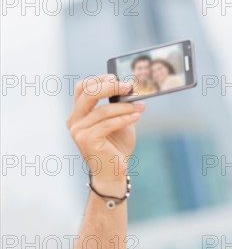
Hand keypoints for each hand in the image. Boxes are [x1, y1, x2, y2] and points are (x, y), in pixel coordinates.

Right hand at [67, 74, 142, 191]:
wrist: (114, 172)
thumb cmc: (116, 147)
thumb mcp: (118, 121)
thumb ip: (118, 106)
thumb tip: (129, 89)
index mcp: (78, 114)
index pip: (82, 89)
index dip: (99, 80)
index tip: (116, 77)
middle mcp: (74, 121)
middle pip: (88, 94)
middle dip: (110, 87)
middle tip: (129, 86)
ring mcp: (78, 131)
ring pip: (103, 111)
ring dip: (125, 107)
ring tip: (141, 106)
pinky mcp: (87, 140)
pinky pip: (108, 124)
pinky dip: (124, 118)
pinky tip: (137, 116)